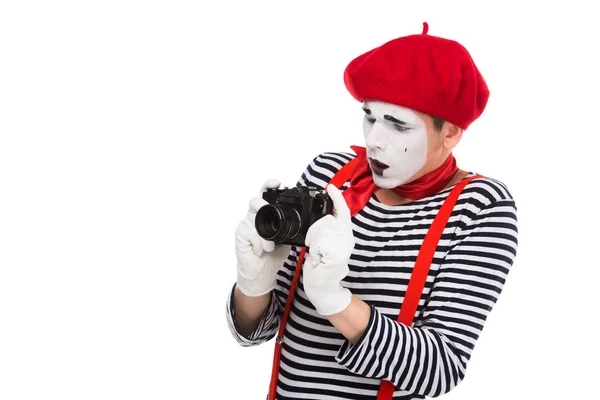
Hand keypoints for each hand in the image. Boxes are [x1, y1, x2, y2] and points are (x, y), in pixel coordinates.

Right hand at [235, 179, 291, 296]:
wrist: (263, 272)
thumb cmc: (274, 253)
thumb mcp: (288, 237)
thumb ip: (291, 226)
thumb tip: (306, 220)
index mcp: (266, 213)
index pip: (266, 194)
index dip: (269, 186)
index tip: (278, 183)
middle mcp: (254, 216)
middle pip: (255, 201)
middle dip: (263, 204)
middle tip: (269, 211)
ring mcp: (245, 225)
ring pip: (252, 218)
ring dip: (264, 233)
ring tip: (270, 246)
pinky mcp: (240, 235)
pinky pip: (249, 233)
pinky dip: (258, 243)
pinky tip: (261, 250)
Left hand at [303, 184, 353, 315]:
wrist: (323, 289)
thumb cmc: (321, 268)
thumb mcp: (322, 245)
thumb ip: (325, 231)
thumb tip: (322, 216)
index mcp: (344, 235)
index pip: (342, 211)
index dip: (337, 198)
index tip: (330, 187)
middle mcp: (347, 238)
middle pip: (327, 219)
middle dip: (315, 231)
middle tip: (315, 247)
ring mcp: (344, 246)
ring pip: (322, 229)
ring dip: (314, 242)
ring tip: (318, 254)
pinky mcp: (337, 255)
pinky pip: (319, 242)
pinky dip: (314, 250)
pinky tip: (318, 258)